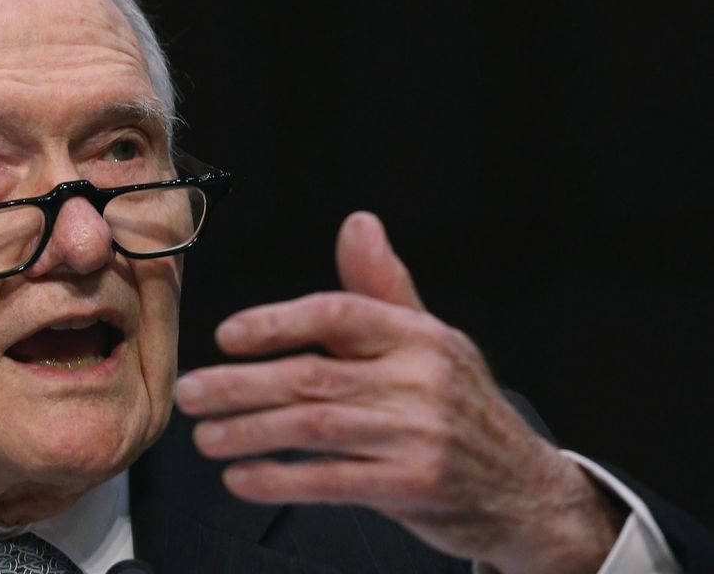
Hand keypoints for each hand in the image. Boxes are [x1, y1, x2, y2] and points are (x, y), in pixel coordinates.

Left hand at [175, 211, 624, 573]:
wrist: (525, 490)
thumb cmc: (459, 408)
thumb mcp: (431, 340)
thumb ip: (384, 288)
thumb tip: (358, 223)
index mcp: (420, 335)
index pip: (338, 313)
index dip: (276, 322)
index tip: (226, 336)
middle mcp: (422, 379)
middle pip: (312, 376)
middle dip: (239, 384)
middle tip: (190, 392)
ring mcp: (421, 435)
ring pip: (314, 428)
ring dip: (248, 432)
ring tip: (204, 437)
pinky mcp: (416, 486)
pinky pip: (332, 480)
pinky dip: (279, 479)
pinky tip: (241, 479)